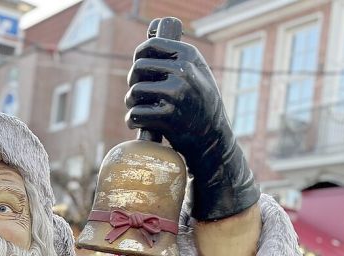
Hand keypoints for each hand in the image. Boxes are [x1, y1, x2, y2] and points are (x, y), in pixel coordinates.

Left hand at [125, 18, 259, 220]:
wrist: (212, 138)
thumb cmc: (200, 104)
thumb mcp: (197, 72)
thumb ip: (177, 56)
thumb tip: (152, 29)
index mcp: (189, 55)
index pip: (149, 46)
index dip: (138, 58)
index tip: (140, 71)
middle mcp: (184, 70)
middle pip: (137, 69)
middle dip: (133, 82)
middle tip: (137, 94)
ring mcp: (176, 93)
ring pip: (134, 92)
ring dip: (131, 103)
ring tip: (138, 109)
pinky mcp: (168, 116)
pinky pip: (135, 113)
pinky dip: (132, 120)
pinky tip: (137, 123)